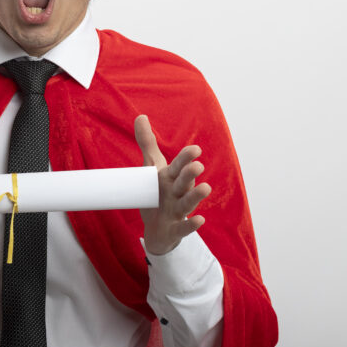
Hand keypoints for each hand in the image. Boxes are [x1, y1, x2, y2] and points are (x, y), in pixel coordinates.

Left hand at [135, 114, 211, 255]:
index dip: (186, 158)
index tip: (195, 149)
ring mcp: (178, 211)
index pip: (179, 165)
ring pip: (187, 203)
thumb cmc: (158, 193)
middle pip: (184, 182)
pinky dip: (191, 225)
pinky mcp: (175, 229)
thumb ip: (148, 144)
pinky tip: (200, 219)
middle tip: (197, 165)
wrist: (157, 229)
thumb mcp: (152, 168)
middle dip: (190, 174)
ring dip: (196, 196)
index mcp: (171, 177)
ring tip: (206, 188)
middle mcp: (177, 193)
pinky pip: (184, 228)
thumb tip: (141, 116)